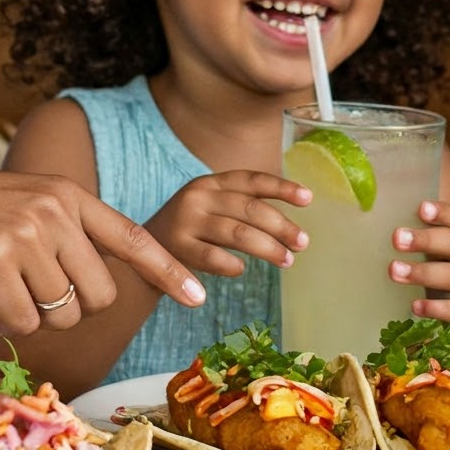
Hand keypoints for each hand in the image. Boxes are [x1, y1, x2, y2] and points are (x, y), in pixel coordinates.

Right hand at [0, 162, 205, 338]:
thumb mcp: (24, 204)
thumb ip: (66, 232)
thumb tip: (99, 289)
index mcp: (67, 195)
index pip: (133, 237)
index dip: (168, 271)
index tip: (200, 296)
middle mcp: (55, 212)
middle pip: (100, 295)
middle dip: (73, 307)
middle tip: (32, 288)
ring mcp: (25, 237)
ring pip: (63, 314)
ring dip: (34, 313)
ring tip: (0, 279)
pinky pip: (24, 322)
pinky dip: (4, 319)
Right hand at [151, 171, 310, 276]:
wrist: (141, 251)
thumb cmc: (190, 231)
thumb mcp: (211, 208)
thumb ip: (243, 208)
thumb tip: (292, 228)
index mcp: (211, 183)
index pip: (251, 180)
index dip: (281, 188)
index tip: (308, 198)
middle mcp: (198, 196)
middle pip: (249, 209)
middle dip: (281, 226)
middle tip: (303, 242)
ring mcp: (186, 221)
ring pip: (236, 233)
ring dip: (267, 248)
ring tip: (287, 260)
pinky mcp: (175, 248)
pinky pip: (211, 257)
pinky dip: (231, 264)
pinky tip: (242, 270)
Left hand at [390, 198, 449, 329]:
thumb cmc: (443, 269)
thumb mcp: (435, 251)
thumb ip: (414, 237)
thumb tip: (372, 219)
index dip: (440, 212)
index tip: (421, 208)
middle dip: (425, 240)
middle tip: (397, 238)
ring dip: (423, 273)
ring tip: (394, 270)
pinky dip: (436, 308)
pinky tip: (415, 306)